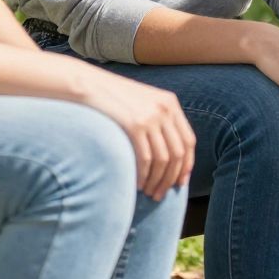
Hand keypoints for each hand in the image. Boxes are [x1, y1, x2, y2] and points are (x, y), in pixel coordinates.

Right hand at [74, 68, 196, 199]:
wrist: (90, 85)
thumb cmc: (113, 98)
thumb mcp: (143, 102)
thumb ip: (158, 120)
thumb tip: (167, 153)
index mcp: (170, 103)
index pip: (188, 141)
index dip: (187, 164)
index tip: (181, 182)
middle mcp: (165, 109)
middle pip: (178, 153)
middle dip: (171, 178)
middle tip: (161, 194)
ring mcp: (151, 116)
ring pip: (163, 159)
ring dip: (158, 181)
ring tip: (150, 193)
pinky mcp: (135, 124)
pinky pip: (146, 158)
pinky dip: (144, 175)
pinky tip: (138, 185)